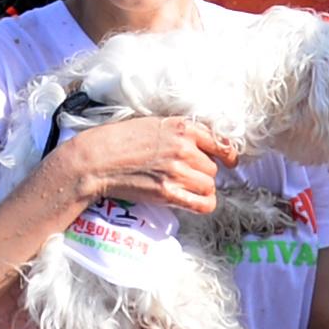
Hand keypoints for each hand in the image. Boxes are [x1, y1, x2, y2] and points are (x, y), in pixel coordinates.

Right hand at [50, 114, 234, 215]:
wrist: (99, 159)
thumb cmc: (121, 139)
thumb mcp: (154, 124)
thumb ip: (180, 132)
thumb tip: (202, 146)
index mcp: (182, 127)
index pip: (219, 142)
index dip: (227, 154)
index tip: (229, 161)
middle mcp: (183, 148)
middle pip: (212, 168)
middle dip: (202, 172)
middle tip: (185, 174)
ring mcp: (177, 171)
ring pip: (209, 185)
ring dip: (200, 188)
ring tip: (183, 187)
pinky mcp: (168, 192)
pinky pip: (202, 203)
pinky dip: (204, 204)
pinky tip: (195, 202)